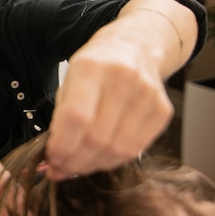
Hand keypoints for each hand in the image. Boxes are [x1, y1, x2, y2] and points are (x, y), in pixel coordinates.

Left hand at [46, 19, 172, 179]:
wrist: (134, 46)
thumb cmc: (95, 67)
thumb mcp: (69, 81)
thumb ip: (60, 118)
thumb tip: (53, 159)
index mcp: (91, 67)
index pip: (76, 117)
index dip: (62, 145)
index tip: (51, 159)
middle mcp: (122, 79)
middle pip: (98, 138)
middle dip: (74, 161)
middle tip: (60, 168)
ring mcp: (147, 95)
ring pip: (118, 149)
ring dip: (92, 165)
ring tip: (77, 165)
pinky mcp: (163, 110)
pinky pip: (135, 149)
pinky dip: (113, 160)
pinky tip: (98, 158)